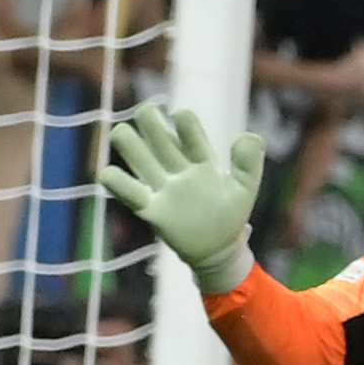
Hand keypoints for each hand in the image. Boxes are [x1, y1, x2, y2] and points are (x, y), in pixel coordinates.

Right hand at [101, 102, 261, 292]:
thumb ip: (249, 163)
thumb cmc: (231, 214)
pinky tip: (112, 174)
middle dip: (148, 119)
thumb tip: (250, 136)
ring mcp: (160, 185)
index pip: (189, 131)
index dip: (185, 122)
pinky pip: (124, 189)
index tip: (181, 115)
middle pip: (156, 134)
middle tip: (147, 114)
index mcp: (201, 159)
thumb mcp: (245, 188)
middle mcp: (176, 166)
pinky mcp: (148, 207)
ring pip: (135, 154)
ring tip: (123, 133)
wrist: (219, 250)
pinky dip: (114, 180)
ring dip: (126, 140)